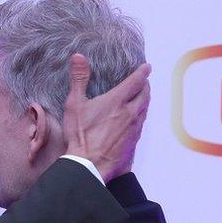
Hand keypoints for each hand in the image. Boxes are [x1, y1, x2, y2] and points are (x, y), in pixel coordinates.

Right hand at [62, 53, 150, 182]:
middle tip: (144, 82)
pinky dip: (141, 116)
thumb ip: (78, 79)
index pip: (136, 81)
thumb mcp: (74, 105)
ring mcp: (134, 128)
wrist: (89, 165)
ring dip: (145, 101)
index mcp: (117, 101)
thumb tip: (78, 57)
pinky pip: (141, 124)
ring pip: (145, 109)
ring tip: (141, 98)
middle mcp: (130, 112)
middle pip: (145, 94)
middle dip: (146, 86)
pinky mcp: (133, 141)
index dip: (142, 72)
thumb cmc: (80, 136)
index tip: (146, 67)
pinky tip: (135, 120)